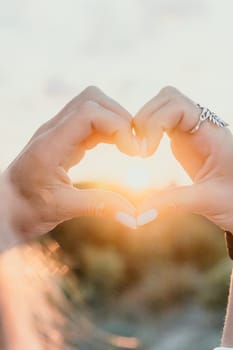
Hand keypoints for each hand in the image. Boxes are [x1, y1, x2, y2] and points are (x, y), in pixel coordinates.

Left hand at [1, 86, 137, 248]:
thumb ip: (99, 206)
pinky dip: (109, 129)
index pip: (89, 113)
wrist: (8, 205)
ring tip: (130, 147)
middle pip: (93, 99)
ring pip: (93, 106)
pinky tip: (118, 147)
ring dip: (116, 121)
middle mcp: (53, 130)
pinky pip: (91, 121)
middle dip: (120, 118)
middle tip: (134, 147)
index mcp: (50, 144)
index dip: (118, 126)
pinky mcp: (65, 138)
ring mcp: (59, 131)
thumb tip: (134, 217)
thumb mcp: (62, 209)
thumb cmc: (27, 208)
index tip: (134, 152)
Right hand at [134, 86, 232, 231]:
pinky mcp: (185, 140)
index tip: (145, 152)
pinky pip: (163, 122)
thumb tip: (138, 214)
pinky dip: (148, 131)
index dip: (154, 122)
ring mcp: (192, 131)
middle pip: (166, 98)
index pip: (176, 105)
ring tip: (139, 151)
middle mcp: (201, 126)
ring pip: (162, 107)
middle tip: (138, 152)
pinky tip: (146, 152)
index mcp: (211, 134)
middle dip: (145, 120)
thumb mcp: (209, 201)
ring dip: (144, 123)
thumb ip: (173, 203)